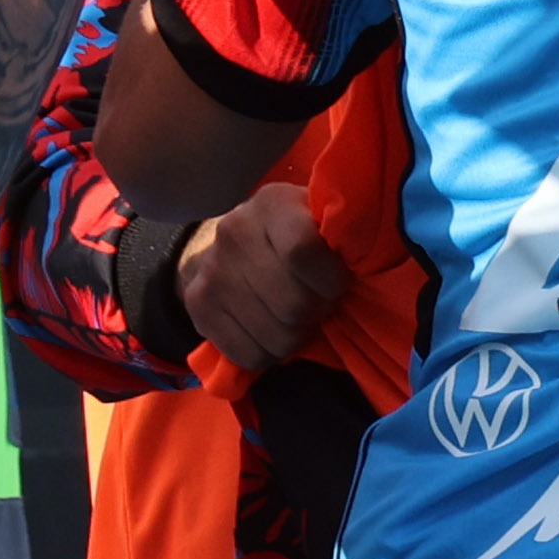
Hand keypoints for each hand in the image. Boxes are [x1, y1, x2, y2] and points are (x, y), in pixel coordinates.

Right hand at [175, 183, 345, 374]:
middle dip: (317, 312)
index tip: (339, 284)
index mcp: (273, 204)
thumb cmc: (294, 233)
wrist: (226, 244)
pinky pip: (249, 355)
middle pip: (292, 303)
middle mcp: (234, 233)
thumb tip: (361, 256)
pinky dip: (271, 354)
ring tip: (299, 318)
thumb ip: (342, 231)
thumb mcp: (319, 216)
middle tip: (319, 304)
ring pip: (275, 336)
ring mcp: (211, 271)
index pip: (302, 251)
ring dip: (298, 336)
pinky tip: (274, 332)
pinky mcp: (197, 306)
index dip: (330, 280)